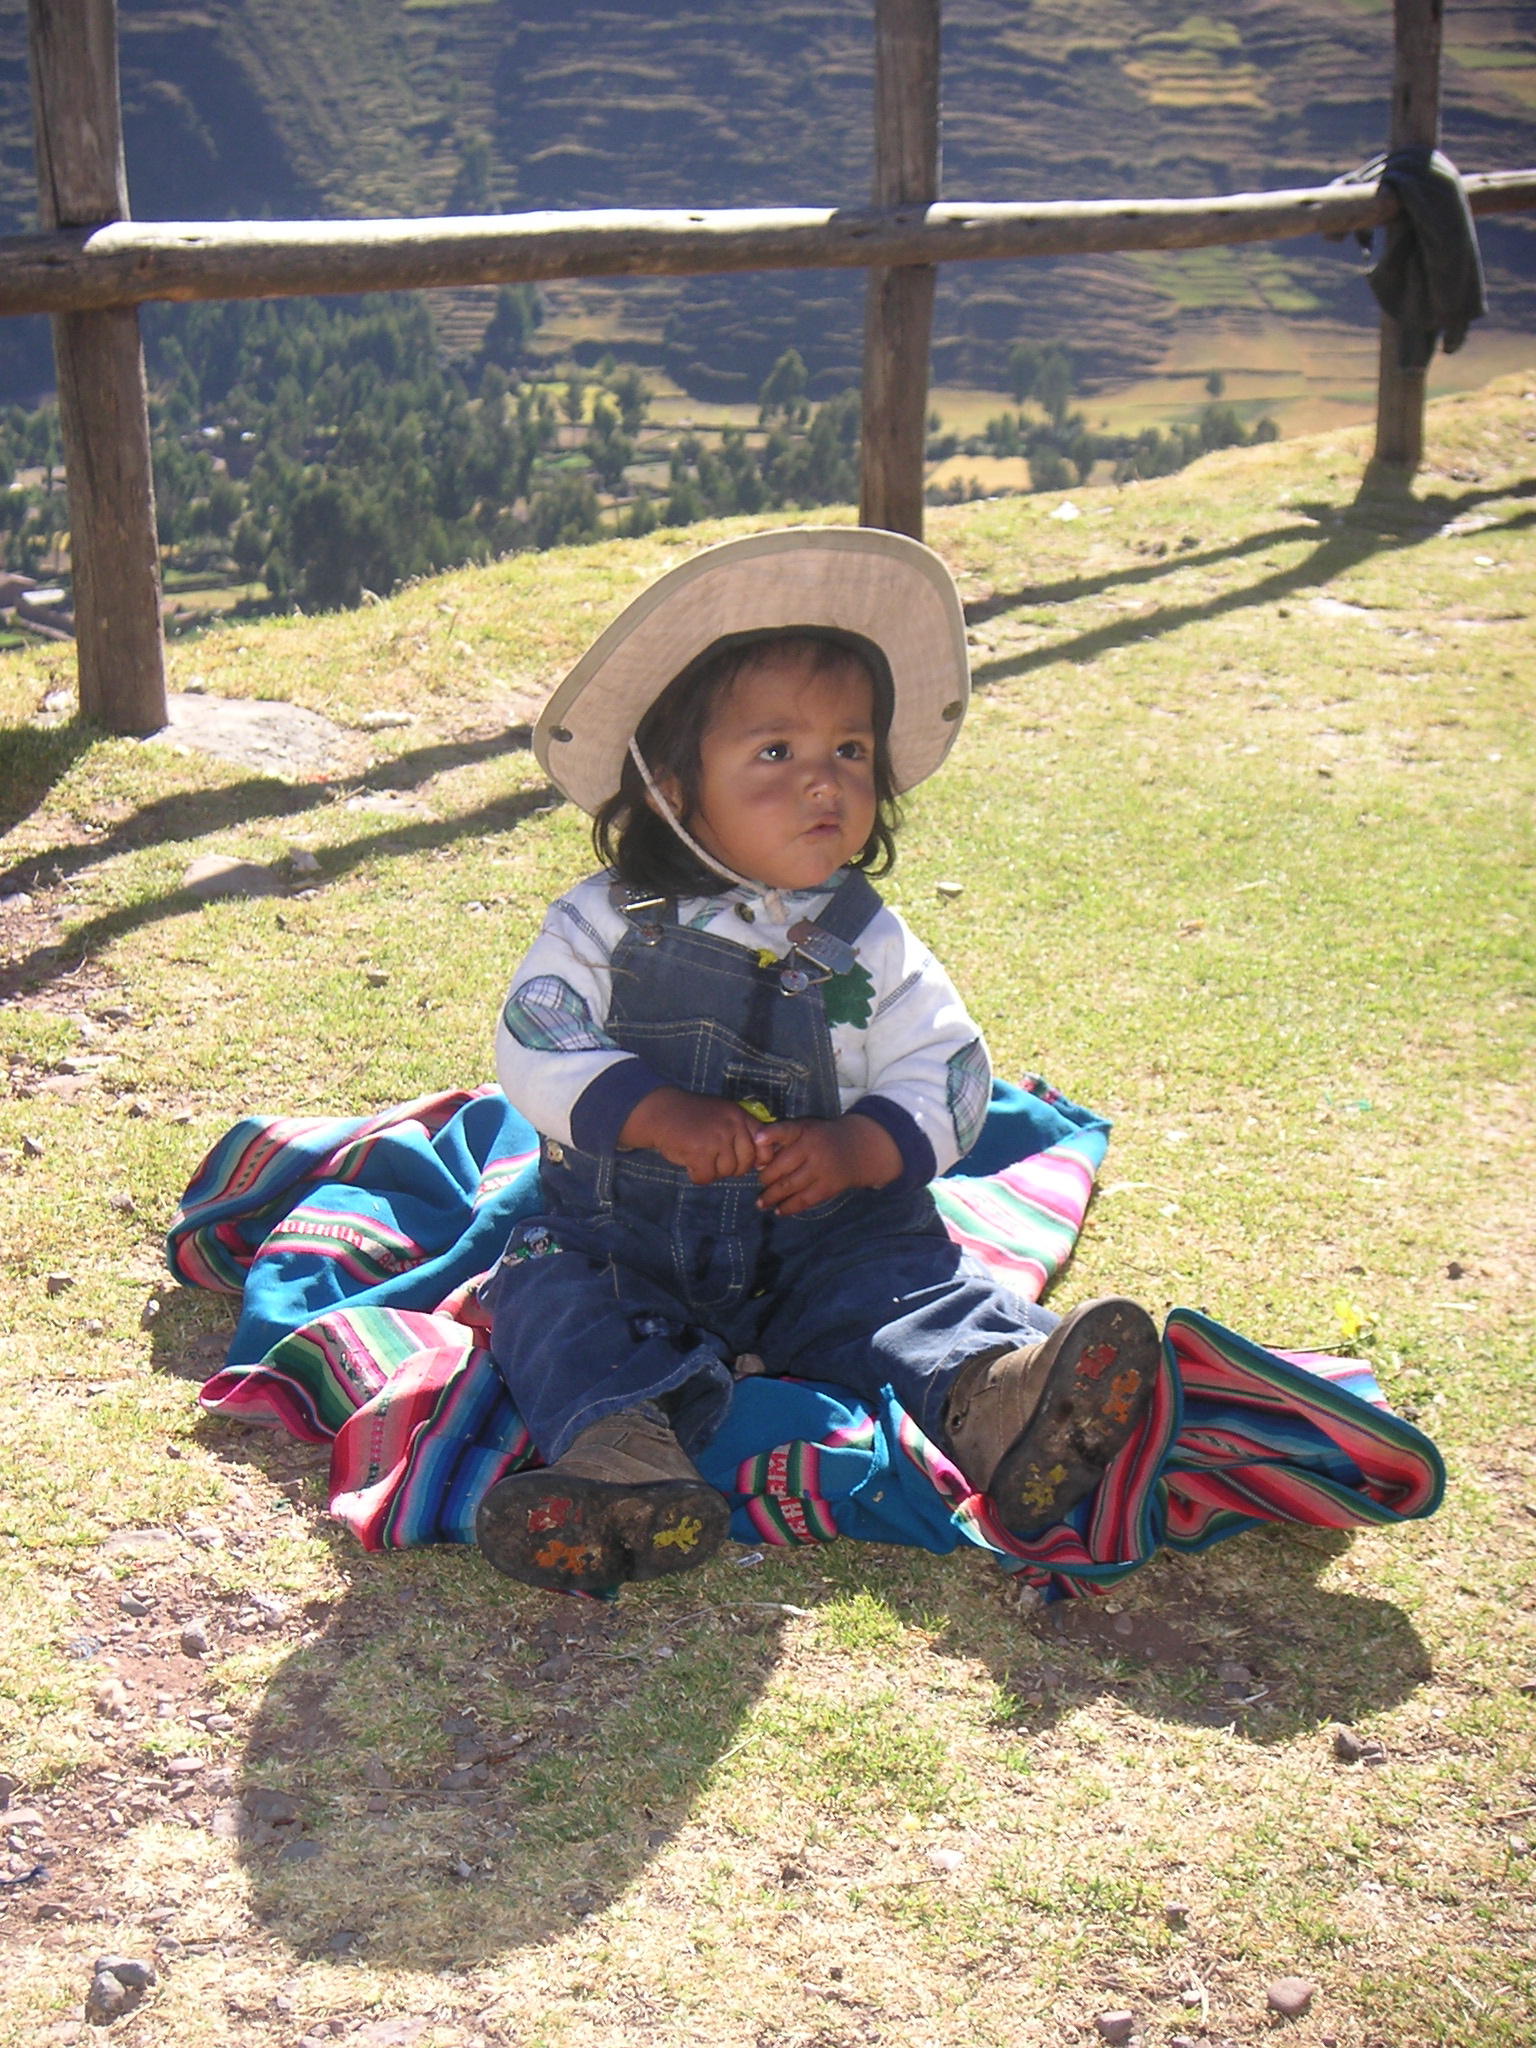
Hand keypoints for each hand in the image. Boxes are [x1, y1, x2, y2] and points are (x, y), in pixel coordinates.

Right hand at [618, 1087, 759, 1184]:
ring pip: (726, 1172)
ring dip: (712, 1171)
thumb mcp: (722, 1115)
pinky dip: (697, 1176)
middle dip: (731, 1168)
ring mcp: (716, 1138)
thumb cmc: (692, 1117)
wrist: (661, 1111)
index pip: (764, 1143)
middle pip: (745, 1163)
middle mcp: (731, 1125)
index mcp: (739, 1115)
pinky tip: (689, 1164)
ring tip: (699, 1159)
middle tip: (714, 1161)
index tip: (746, 1162)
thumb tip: (762, 1162)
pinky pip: (706, 1177)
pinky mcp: (699, 1151)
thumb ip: (741, 1132)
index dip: (758, 1158)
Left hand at [752, 1112, 902, 1215]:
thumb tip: (759, 1164)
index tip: (757, 1140)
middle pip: (781, 1166)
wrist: (857, 1148)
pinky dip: (788, 1207)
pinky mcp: (828, 1187)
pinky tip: (778, 1210)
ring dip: (771, 1196)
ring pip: (789, 1186)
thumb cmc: (820, 1138)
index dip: (770, 1134)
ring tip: (761, 1203)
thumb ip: (782, 1139)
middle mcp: (812, 1148)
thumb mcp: (805, 1128)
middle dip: (765, 1177)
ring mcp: (821, 1169)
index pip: (785, 1130)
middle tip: (760, 1182)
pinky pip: (804, 1200)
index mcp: (804, 1130)